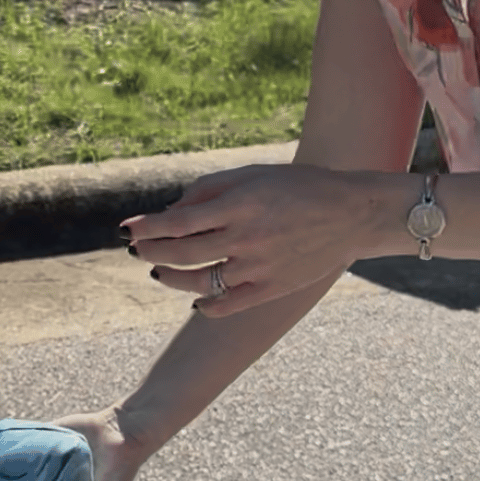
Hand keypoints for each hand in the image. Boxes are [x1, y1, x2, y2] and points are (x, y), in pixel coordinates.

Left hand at [121, 163, 378, 317]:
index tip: (127, 228)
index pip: (178, 222)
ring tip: (158, 271)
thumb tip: (172, 211)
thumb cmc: (296, 186)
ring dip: (171, 278)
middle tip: (136, 249)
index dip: (148, 227)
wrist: (352, 213)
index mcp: (239, 205)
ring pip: (200, 282)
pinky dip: (207, 306)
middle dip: (151, 252)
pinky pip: (230, 305)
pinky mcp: (273, 288)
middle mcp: (247, 238)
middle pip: (182, 254)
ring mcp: (260, 267)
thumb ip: (209, 189)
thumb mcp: (251, 174)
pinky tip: (195, 302)